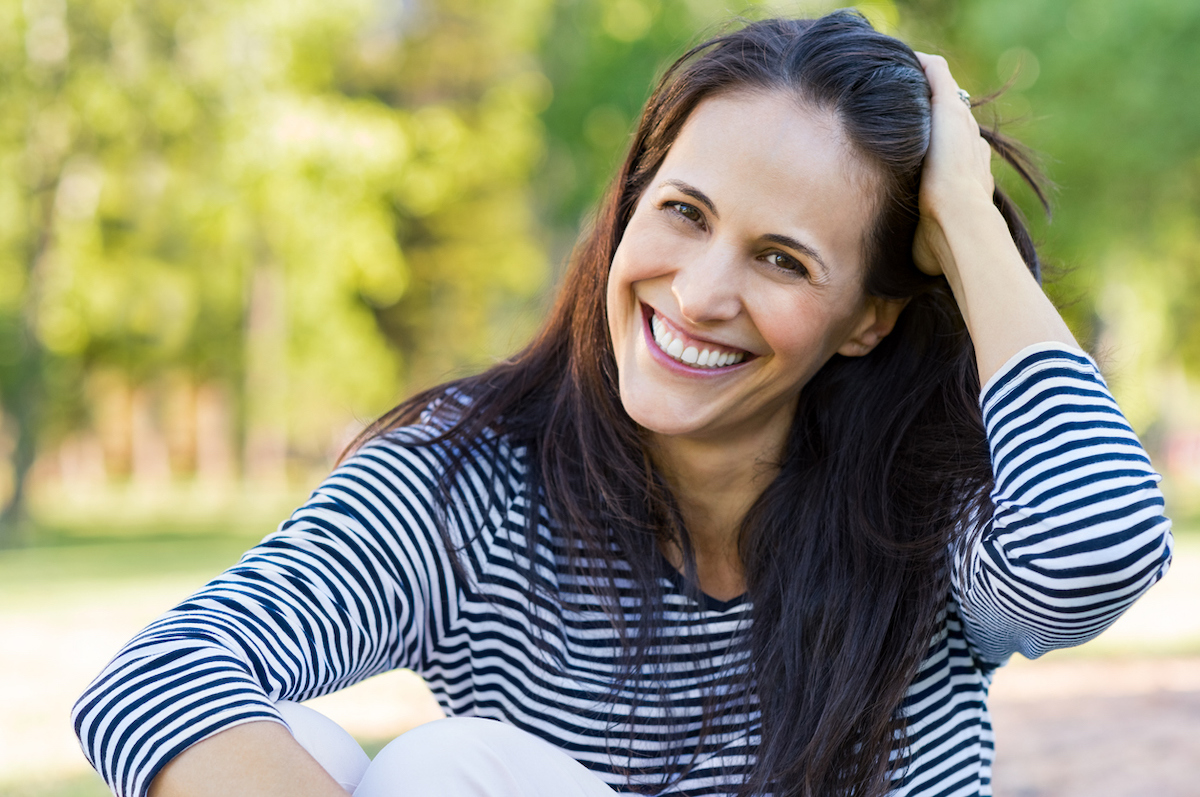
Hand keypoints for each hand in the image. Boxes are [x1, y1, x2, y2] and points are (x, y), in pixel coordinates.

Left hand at [911, 52, 996, 277]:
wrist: (961, 228)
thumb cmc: (947, 249)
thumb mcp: (929, 248)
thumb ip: (922, 247)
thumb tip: (907, 280)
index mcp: (970, 179)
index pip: (960, 154)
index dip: (939, 149)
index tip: (917, 147)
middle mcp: (970, 149)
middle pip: (954, 121)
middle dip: (931, 114)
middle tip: (904, 108)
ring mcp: (962, 129)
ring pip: (947, 95)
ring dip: (925, 88)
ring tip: (900, 82)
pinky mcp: (951, 111)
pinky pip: (938, 76)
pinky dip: (925, 67)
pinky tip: (906, 62)